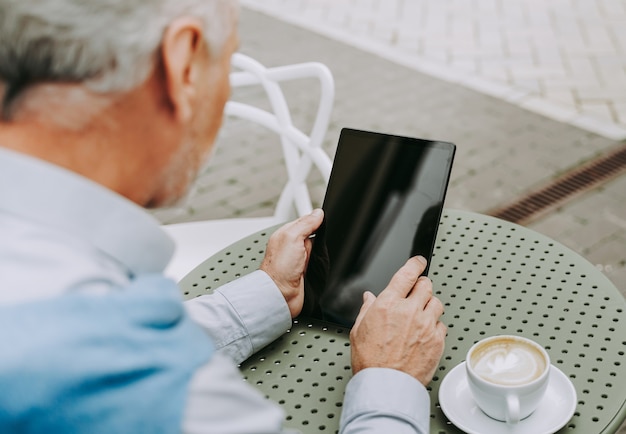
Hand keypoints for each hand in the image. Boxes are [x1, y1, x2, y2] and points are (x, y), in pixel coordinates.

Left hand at [260, 209, 323, 317]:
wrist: (280, 295)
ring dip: (320, 253)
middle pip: (314, 235)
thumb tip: (318, 213)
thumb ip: (305, 224)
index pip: (306, 221)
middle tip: (316, 244)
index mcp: (286, 234)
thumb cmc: (279, 269)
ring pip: (318, 250)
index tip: (324, 221)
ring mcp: (300, 259)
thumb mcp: (292, 238)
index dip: (316, 221)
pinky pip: (319, 262)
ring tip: (315, 259)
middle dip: (319, 239)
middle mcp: (293, 246)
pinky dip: (322, 264)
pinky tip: (319, 266)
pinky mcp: (307, 271)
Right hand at [350, 256, 446, 385]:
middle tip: (417, 293)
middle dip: (421, 286)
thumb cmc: (370, 360)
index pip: (407, 274)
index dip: (415, 264)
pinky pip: (442, 325)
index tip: (419, 261)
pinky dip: (435, 326)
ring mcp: (425, 325)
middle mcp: (409, 311)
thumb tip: (369, 298)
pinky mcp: (437, 340)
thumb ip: (367, 309)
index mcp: (388, 304)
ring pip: (437, 303)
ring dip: (429, 305)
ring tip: (421, 315)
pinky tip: (425, 333)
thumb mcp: (359, 329)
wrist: (385, 385)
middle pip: (426, 285)